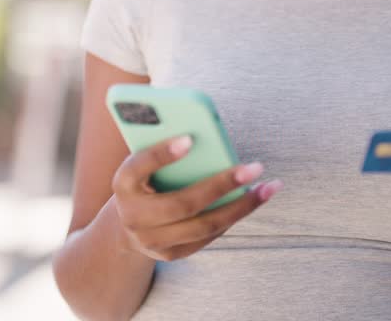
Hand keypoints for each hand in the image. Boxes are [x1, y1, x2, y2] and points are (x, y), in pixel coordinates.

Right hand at [112, 135, 282, 261]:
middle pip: (182, 203)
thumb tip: (206, 136)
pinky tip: (253, 200)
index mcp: (122, 184)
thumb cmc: (144, 181)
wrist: (126, 225)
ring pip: (203, 226)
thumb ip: (165, 150)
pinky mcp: (171, 254)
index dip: (162, 154)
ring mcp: (152, 240)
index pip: (137, 167)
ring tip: (268, 187)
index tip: (190, 139)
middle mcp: (133, 216)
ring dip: (241, 207)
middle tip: (255, 167)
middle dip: (222, 185)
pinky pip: (209, 236)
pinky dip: (233, 217)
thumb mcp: (145, 164)